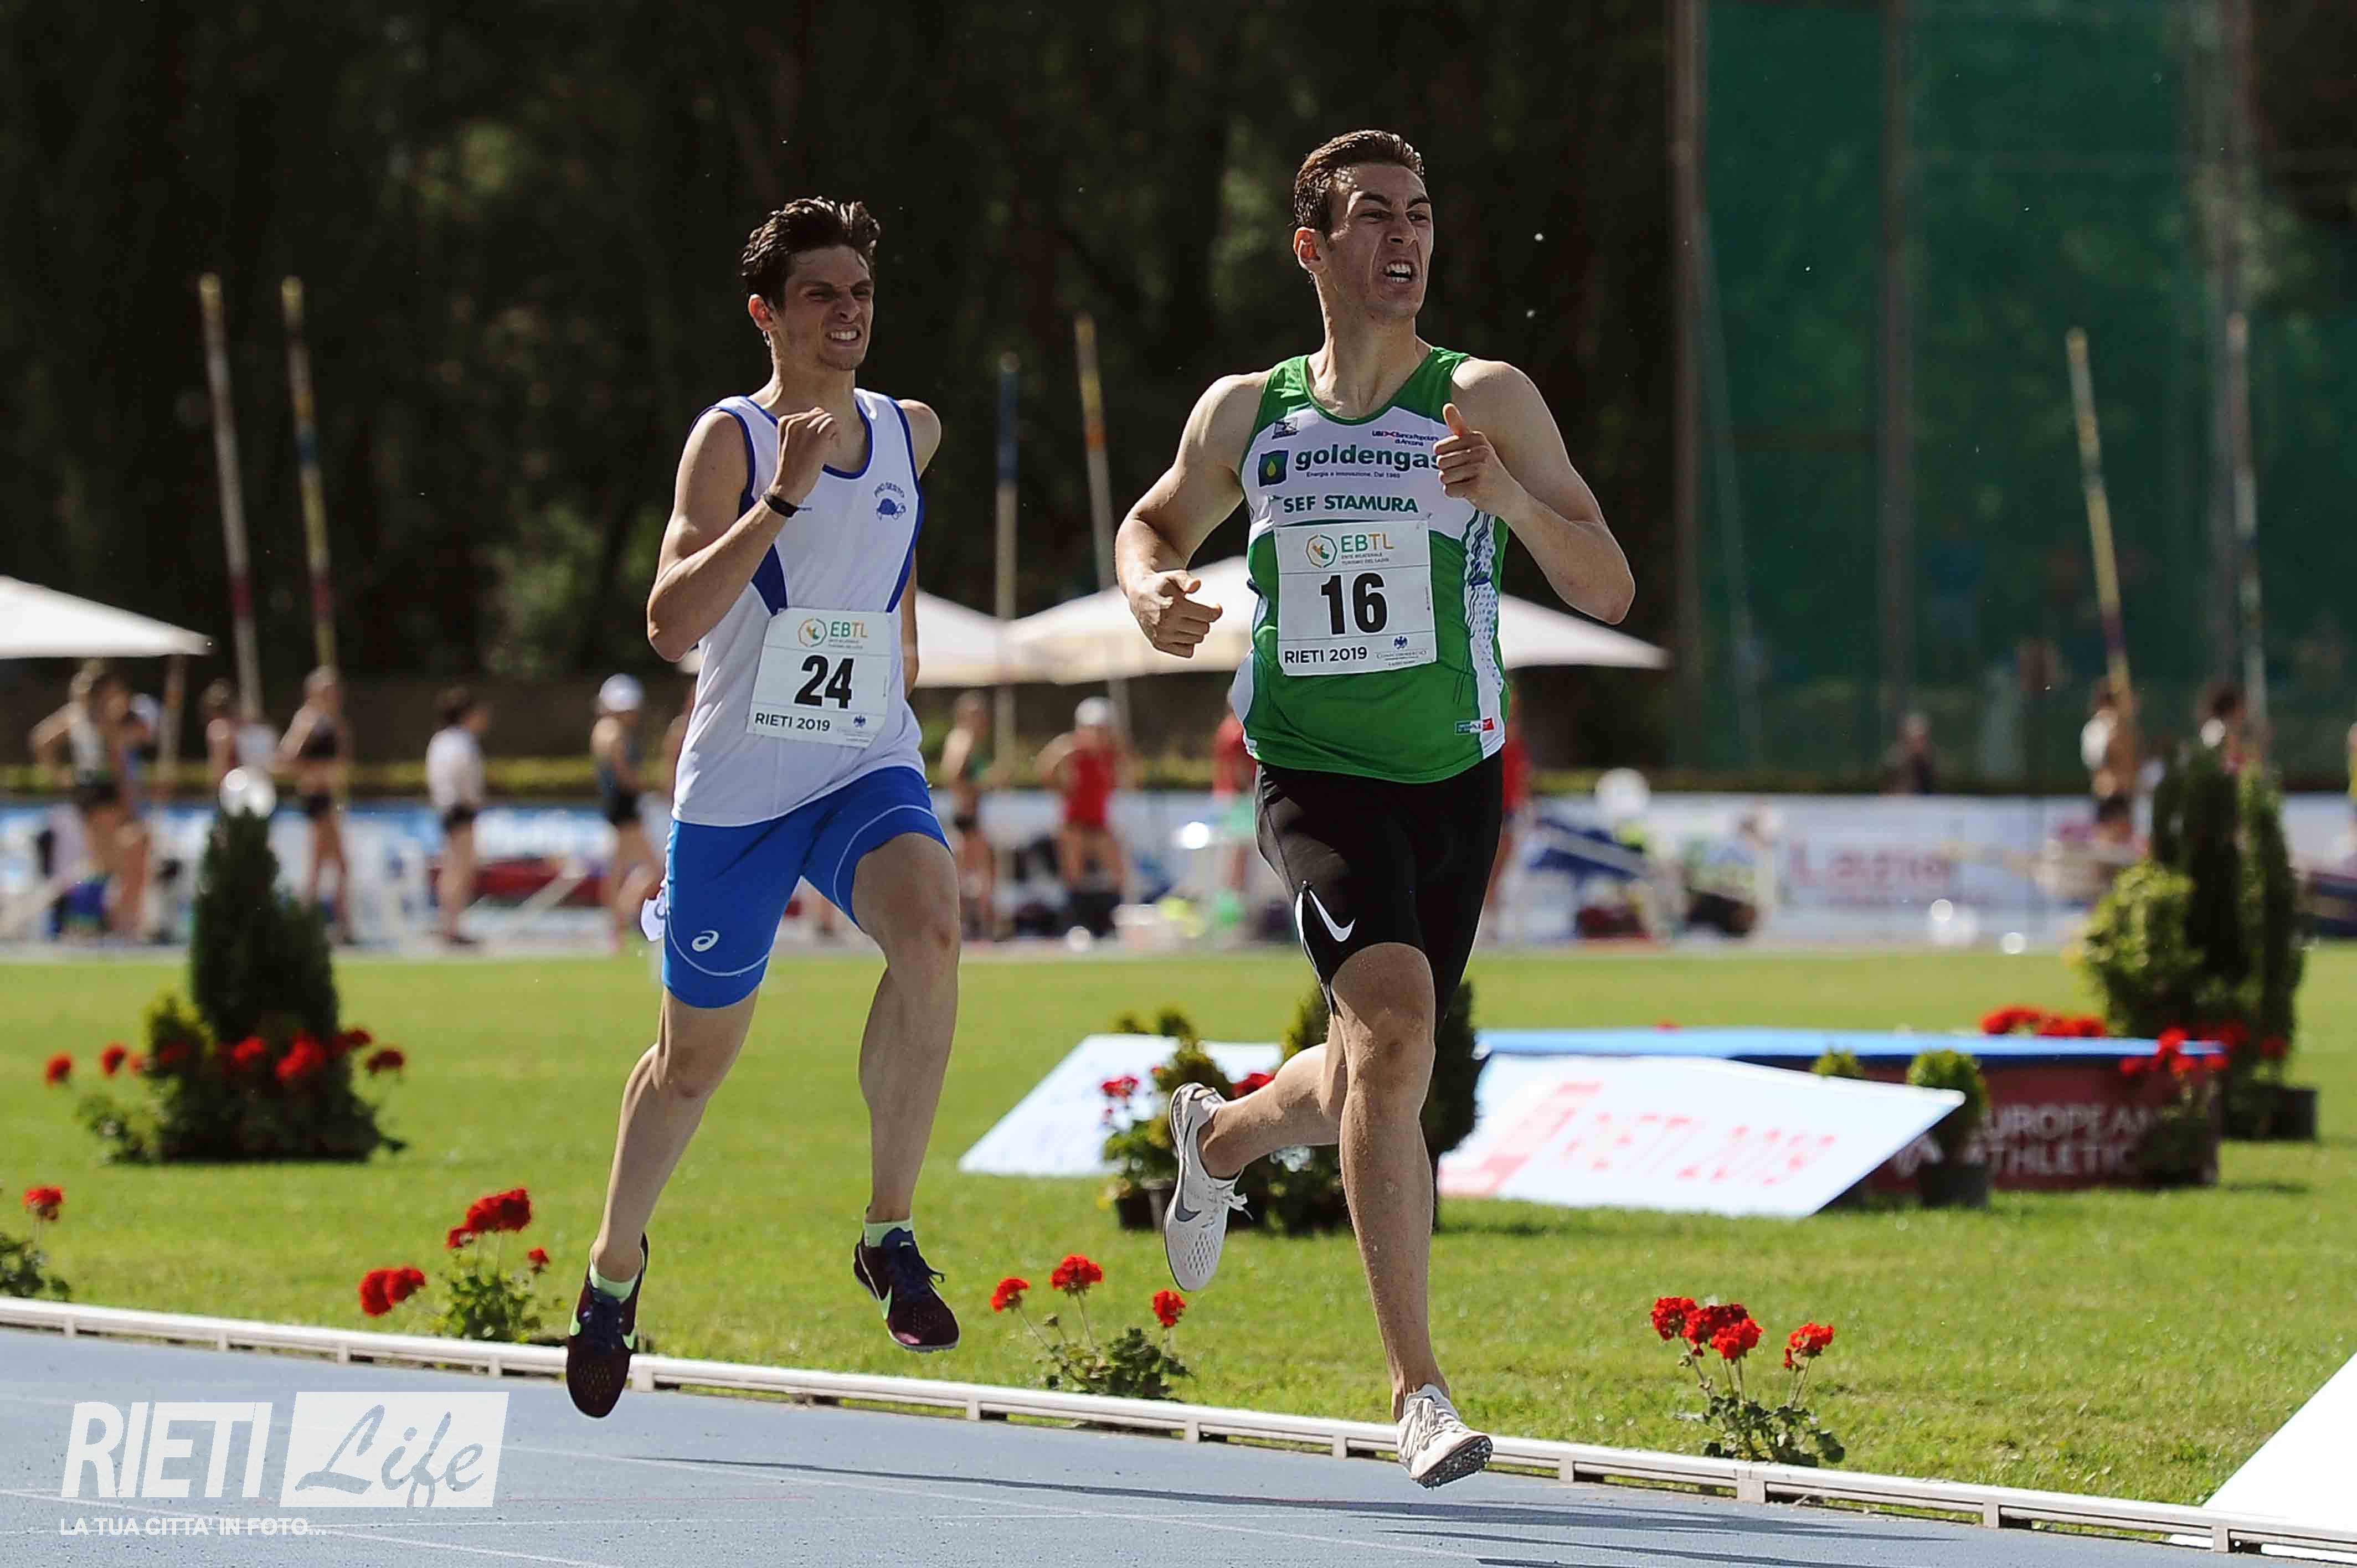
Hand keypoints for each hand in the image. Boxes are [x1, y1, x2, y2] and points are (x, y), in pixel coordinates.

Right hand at [768, 408, 837, 507]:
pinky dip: (834, 437)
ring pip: (828, 419)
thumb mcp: (789, 441)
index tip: (812, 443)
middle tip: (819, 447)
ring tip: (822, 449)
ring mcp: (806, 428)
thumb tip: (819, 413)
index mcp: (785, 421)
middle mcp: (794, 421)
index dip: (817, 428)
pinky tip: (827, 449)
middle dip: (824, 429)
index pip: (811, 413)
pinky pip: (833, 425)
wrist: (788, 485)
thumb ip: (801, 427)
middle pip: (821, 414)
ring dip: (830, 434)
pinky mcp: (818, 436)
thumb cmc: (791, 467)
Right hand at [1128, 571, 1222, 656]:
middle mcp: (1167, 623)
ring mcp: (1162, 636)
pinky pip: (1187, 652)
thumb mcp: (1174, 576)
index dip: (1215, 610)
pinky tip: (1182, 631)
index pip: (1209, 616)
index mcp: (1173, 606)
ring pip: (1197, 639)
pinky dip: (1189, 642)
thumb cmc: (1162, 585)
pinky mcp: (1159, 644)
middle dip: (1204, 619)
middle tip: (1194, 611)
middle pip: (1205, 628)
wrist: (1139, 596)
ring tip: (1186, 619)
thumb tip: (1196, 585)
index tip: (1215, 607)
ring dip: (1196, 630)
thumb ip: (1187, 580)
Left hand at [1435, 402, 1525, 516]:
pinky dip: (1456, 494)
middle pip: (1440, 463)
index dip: (1447, 460)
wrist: (1511, 497)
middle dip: (1449, 473)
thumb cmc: (1489, 471)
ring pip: (1443, 477)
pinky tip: (1471, 493)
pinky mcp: (1477, 487)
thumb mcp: (1476, 446)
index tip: (1464, 464)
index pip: (1439, 449)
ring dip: (1453, 484)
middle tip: (1468, 476)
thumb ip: (1459, 428)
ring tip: (1470, 483)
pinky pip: (1449, 490)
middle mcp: (1480, 451)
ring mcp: (1480, 469)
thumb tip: (1447, 405)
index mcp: (1477, 438)